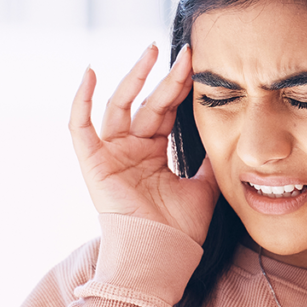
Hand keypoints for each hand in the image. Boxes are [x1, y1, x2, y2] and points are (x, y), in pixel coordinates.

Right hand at [68, 43, 218, 244]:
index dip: (180, 89)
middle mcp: (131, 150)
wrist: (161, 255)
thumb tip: (226, 137)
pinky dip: (81, 99)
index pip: (166, 112)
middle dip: (166, 78)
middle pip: (147, 103)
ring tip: (152, 52)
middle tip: (185, 54)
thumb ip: (210, 161)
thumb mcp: (205, 187)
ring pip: (119, 105)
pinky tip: (91, 73)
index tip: (198, 65)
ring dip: (133, 77)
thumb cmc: (180, 230)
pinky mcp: (92, 162)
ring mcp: (111, 154)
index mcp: (154, 155)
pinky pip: (80, 126)